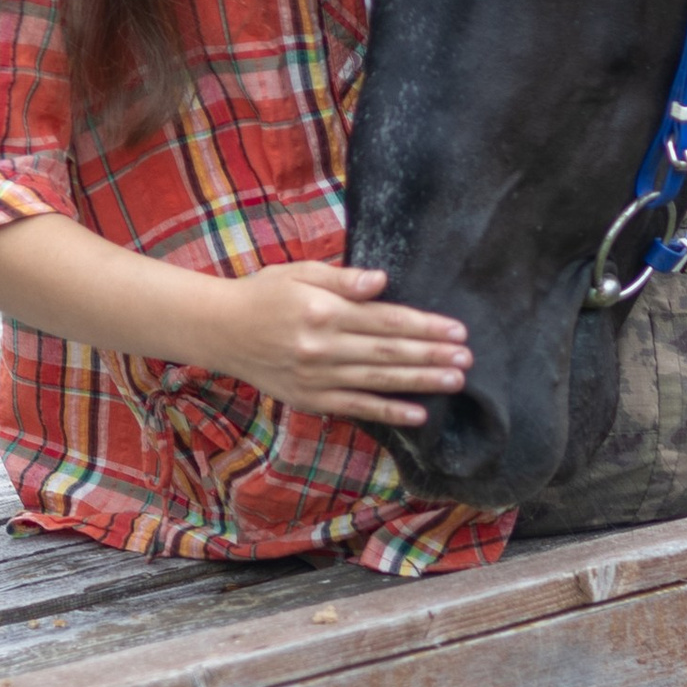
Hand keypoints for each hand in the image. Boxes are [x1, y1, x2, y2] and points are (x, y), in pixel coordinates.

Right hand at [207, 260, 471, 425]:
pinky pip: (356, 408)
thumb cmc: (263, 294)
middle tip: (467, 358)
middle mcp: (322, 347)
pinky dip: (388, 412)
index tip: (457, 329)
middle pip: (388, 353)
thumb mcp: (300, 273)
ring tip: (456, 381)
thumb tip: (382, 281)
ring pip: (378, 382)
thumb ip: (343, 280)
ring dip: (420, 382)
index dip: (424, 326)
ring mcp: (316, 378)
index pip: (385, 321)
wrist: (219, 330)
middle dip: (432, 355)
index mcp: (323, 312)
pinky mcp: (310, 399)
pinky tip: (418, 414)